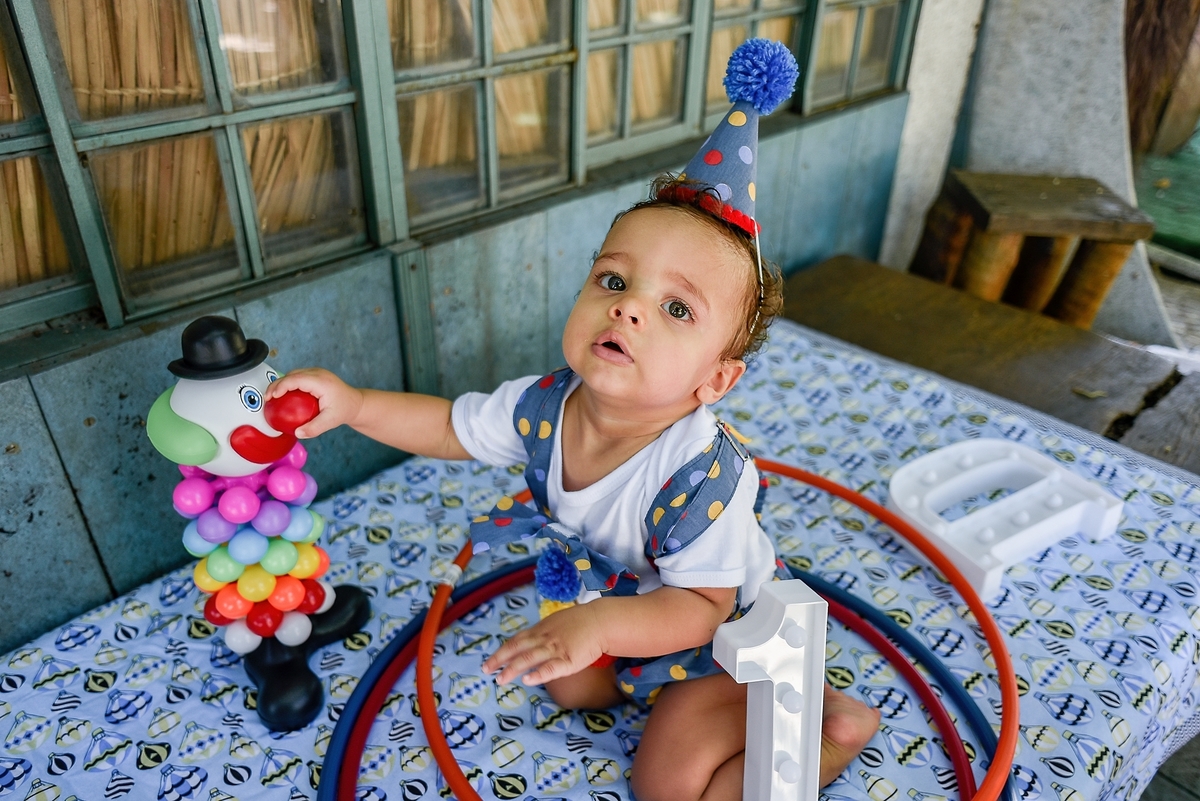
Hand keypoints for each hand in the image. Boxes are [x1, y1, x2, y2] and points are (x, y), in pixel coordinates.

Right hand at [264, 367, 363, 438]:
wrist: (356, 403)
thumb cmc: (345, 409)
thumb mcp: (331, 421)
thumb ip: (314, 428)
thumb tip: (297, 433)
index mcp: (321, 382)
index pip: (295, 379)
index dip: (280, 386)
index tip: (271, 397)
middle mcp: (318, 374)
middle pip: (291, 375)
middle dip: (276, 384)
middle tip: (267, 399)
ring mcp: (317, 373)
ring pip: (293, 374)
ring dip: (281, 383)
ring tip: (272, 397)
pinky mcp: (315, 376)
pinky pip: (298, 377)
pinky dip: (288, 384)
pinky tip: (283, 396)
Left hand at [483, 603, 606, 685]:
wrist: (600, 621)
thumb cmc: (580, 622)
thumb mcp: (556, 622)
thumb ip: (542, 633)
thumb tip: (530, 642)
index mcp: (540, 630)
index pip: (515, 641)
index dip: (501, 652)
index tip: (488, 663)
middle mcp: (543, 639)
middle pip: (517, 650)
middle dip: (500, 661)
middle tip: (487, 671)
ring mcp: (555, 649)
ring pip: (529, 659)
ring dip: (513, 669)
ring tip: (501, 680)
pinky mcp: (568, 660)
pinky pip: (550, 668)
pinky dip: (538, 674)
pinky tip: (528, 680)